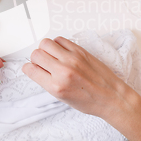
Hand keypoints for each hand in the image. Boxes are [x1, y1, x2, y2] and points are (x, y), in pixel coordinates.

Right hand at [22, 37, 137, 120]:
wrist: (112, 97)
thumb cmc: (90, 101)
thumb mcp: (63, 98)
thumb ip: (48, 82)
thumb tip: (37, 69)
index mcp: (56, 87)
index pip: (31, 70)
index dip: (28, 68)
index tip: (31, 68)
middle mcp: (63, 71)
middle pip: (36, 54)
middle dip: (36, 58)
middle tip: (43, 62)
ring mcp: (72, 59)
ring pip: (46, 43)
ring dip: (45, 49)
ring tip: (52, 55)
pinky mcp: (80, 51)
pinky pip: (60, 39)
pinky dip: (57, 44)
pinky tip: (61, 51)